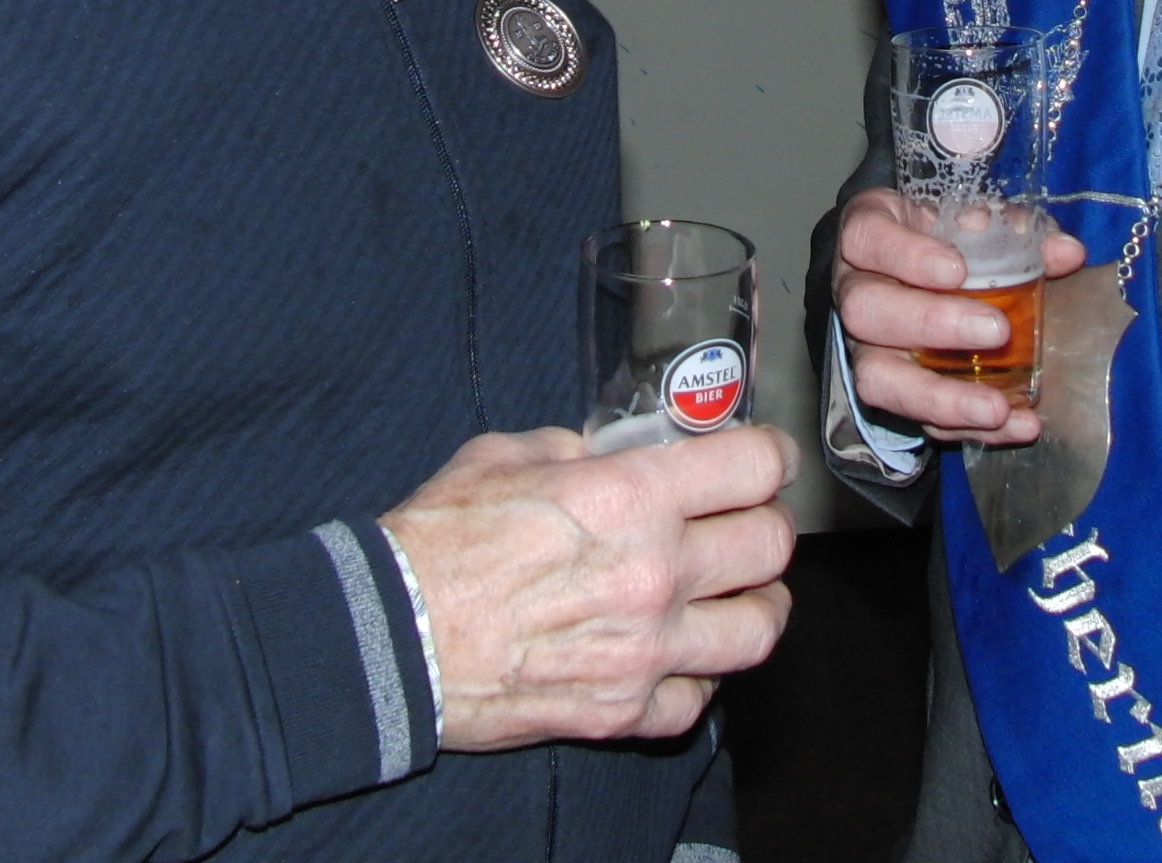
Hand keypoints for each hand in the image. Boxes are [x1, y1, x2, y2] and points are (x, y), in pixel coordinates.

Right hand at [379, 423, 795, 752]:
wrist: (391, 635)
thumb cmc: (440, 540)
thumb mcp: (508, 455)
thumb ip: (576, 449)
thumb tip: (610, 452)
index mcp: (631, 496)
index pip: (754, 468)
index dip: (770, 457)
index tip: (766, 461)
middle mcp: (655, 573)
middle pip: (770, 546)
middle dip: (766, 526)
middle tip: (747, 523)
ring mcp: (646, 650)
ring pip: (759, 630)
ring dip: (757, 605)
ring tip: (743, 595)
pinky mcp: (622, 711)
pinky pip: (700, 700)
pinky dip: (700, 678)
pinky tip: (684, 657)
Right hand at [833, 186, 1086, 445]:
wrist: (916, 277)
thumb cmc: (944, 242)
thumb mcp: (973, 223)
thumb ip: (1016, 232)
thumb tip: (1066, 252)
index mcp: (869, 236)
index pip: (867, 238)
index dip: (906, 255)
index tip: (957, 268)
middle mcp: (856, 292)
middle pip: (866, 311)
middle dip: (931, 323)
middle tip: (996, 330)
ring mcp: (865, 348)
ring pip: (877, 378)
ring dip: (940, 397)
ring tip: (996, 407)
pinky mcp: (892, 392)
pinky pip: (916, 418)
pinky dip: (967, 427)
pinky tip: (1013, 424)